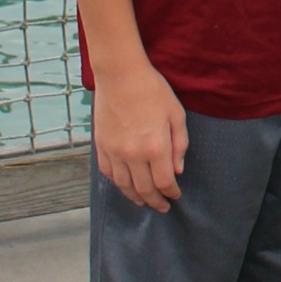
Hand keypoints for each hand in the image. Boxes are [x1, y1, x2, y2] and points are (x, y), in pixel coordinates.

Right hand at [93, 58, 188, 209]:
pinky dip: (117, 183)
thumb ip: (179, 145)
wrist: (120, 75)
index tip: (175, 196)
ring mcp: (114, 151)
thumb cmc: (153, 90)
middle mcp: (134, 154)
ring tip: (143, 202)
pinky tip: (125, 185)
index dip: (171, 193)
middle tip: (162, 207)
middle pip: (144, 189)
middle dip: (155, 201)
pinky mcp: (101, 146)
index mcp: (156, 147)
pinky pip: (108, 172)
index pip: (164, 182)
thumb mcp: (176, 114)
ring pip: (124, 185)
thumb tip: (177, 170)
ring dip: (135, 197)